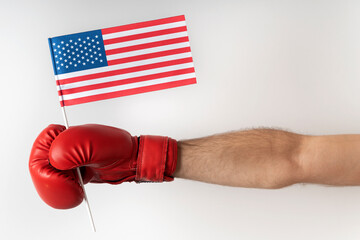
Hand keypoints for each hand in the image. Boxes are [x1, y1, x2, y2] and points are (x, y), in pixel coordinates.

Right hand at [29, 124, 176, 208]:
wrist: (129, 161)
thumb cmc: (117, 148)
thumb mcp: (96, 145)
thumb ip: (71, 149)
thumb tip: (55, 161)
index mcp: (64, 133)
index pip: (41, 147)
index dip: (51, 162)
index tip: (68, 169)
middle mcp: (61, 145)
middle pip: (39, 166)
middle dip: (54, 179)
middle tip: (73, 184)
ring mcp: (64, 160)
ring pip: (46, 178)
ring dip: (60, 187)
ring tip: (78, 186)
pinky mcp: (70, 172)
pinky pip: (56, 186)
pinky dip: (65, 192)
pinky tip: (78, 189)